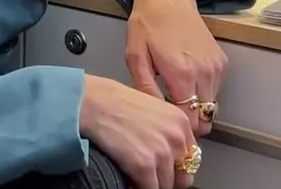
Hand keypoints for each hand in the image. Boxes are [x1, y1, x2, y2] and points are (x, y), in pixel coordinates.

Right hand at [80, 74, 197, 188]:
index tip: (164, 168)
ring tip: (136, 175)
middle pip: (183, 175)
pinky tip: (129, 179)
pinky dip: (139, 187)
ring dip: (151, 183)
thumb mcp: (150, 108)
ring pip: (166, 185)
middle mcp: (176, 137)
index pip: (190, 157)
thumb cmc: (111, 100)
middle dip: (167, 178)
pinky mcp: (144, 165)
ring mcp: (162, 153)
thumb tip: (166, 151)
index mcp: (180, 122)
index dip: (175, 165)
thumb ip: (164, 129)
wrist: (90, 101)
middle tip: (150, 175)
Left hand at [125, 0, 228, 136]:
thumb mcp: (135, 56)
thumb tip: (155, 113)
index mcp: (182, 73)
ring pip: (212, 106)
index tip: (166, 124)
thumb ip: (145, 88)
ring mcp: (217, 67)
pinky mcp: (222, 62)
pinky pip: (216, 90)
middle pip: (205, 118)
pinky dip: (203, 93)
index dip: (178, 127)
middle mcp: (205, 72)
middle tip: (170, 114)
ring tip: (175, 96)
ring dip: (197, 108)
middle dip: (189, 122)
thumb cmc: (147, 25)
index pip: (190, 119)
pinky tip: (185, 81)